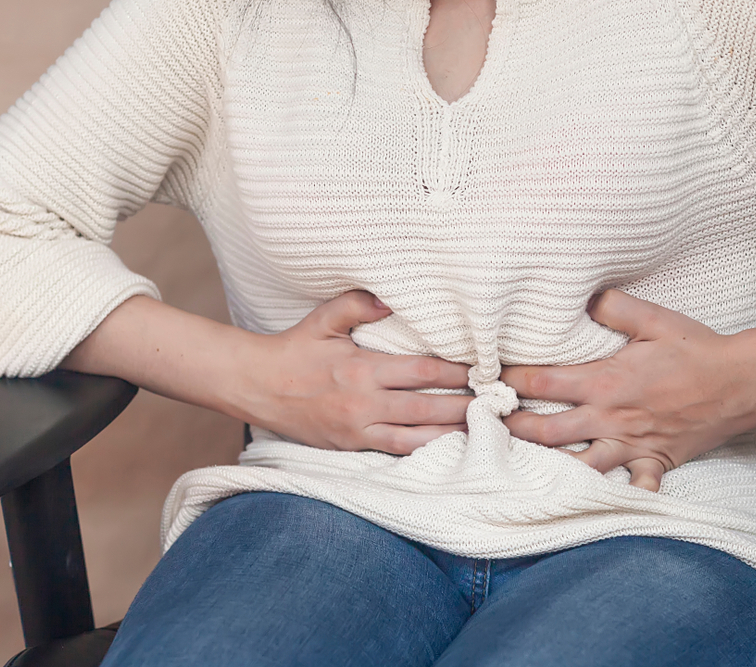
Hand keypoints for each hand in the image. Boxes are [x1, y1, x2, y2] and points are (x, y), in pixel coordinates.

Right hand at [245, 291, 471, 453]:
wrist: (256, 386)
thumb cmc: (294, 349)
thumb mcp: (322, 319)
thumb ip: (357, 304)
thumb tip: (392, 298)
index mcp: (361, 368)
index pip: (422, 370)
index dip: (458, 371)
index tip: (484, 369)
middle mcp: (364, 402)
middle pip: (428, 406)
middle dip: (467, 405)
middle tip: (499, 403)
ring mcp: (358, 428)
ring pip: (418, 435)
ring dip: (454, 432)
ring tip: (486, 428)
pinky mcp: (352, 446)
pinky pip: (396, 450)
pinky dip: (425, 449)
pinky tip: (450, 447)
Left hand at [501, 289, 755, 491]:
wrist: (742, 381)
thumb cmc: (695, 348)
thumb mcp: (652, 318)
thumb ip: (612, 307)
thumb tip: (582, 295)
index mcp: (603, 381)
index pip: (541, 383)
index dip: (507, 382)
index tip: (483, 381)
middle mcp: (611, 417)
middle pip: (546, 431)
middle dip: (510, 431)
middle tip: (483, 429)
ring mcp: (631, 444)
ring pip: (578, 466)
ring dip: (546, 469)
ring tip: (515, 469)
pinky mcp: (655, 462)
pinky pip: (633, 490)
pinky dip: (616, 499)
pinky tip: (589, 506)